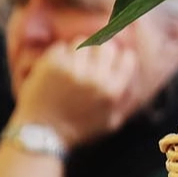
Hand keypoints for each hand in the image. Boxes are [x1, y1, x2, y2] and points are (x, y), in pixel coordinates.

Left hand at [12, 42, 140, 148]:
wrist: (42, 134)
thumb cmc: (77, 131)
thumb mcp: (110, 123)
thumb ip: (125, 101)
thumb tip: (135, 81)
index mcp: (112, 92)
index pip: (127, 58)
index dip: (120, 57)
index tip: (112, 59)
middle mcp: (96, 79)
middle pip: (106, 46)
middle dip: (99, 50)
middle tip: (91, 58)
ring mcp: (73, 71)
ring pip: (82, 42)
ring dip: (78, 51)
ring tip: (72, 63)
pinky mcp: (52, 66)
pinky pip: (61, 47)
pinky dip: (59, 54)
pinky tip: (57, 67)